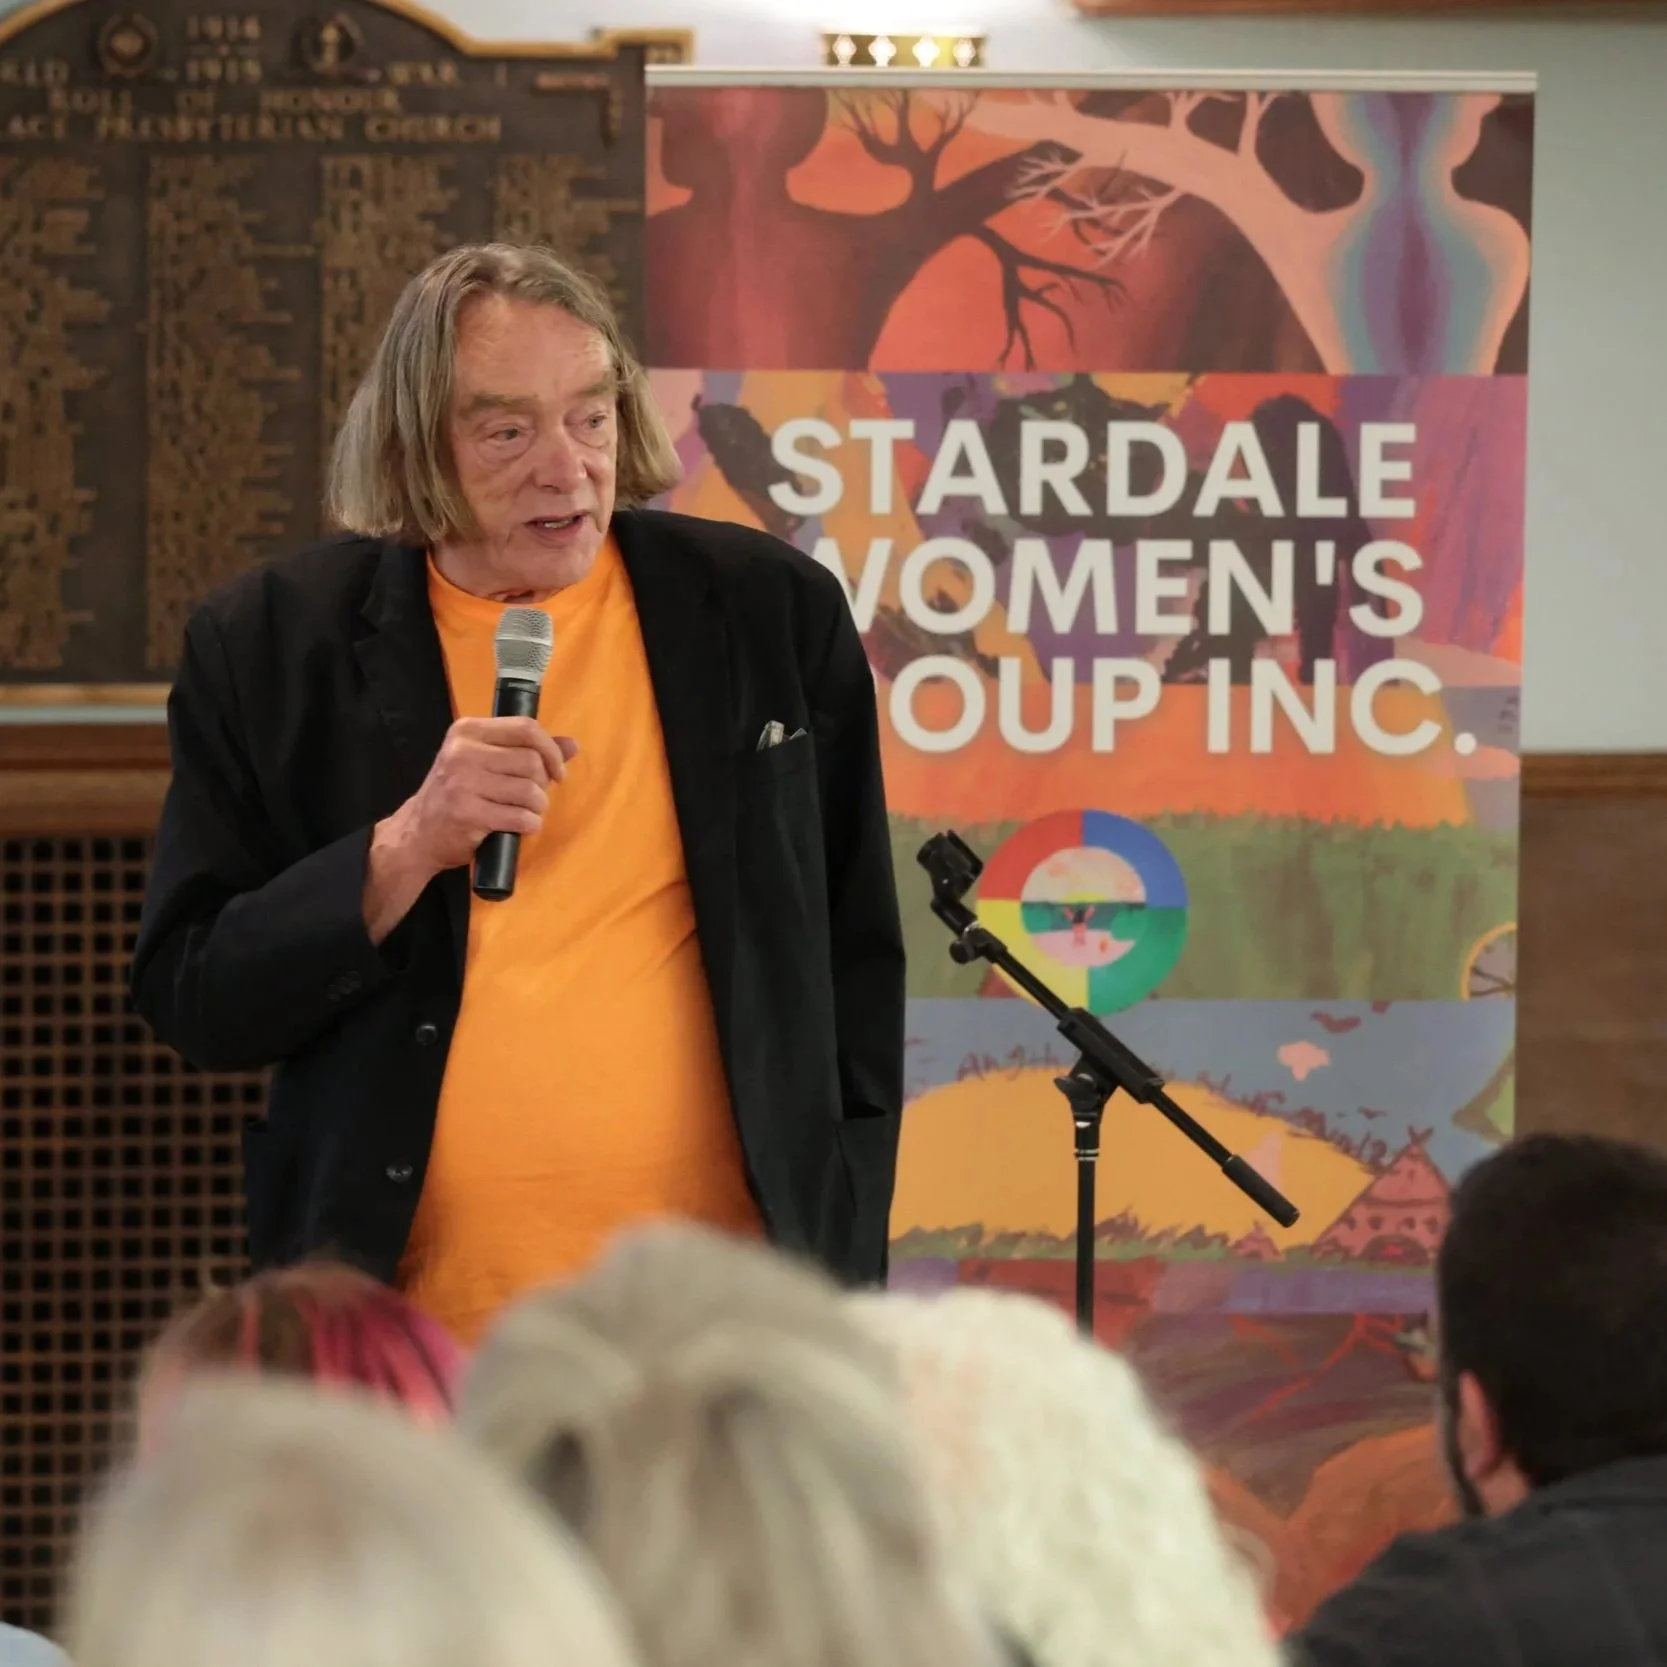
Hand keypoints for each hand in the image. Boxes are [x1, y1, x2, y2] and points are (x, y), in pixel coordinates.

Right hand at [362, 718, 577, 942]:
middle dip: (541, 784)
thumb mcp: (485, 762)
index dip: (551, 750)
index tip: (557, 770)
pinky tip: (519, 826)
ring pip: (530, 791)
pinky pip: (521, 817)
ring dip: (537, 807)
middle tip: (531, 797)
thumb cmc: (457, 794)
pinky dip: (529, 825)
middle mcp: (463, 752)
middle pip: (531, 761)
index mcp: (468, 731)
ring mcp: (463, 783)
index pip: (526, 728)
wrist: (418, 833)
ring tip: (524, 812)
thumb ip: (526, 750)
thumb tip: (573, 744)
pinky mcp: (468, 813)